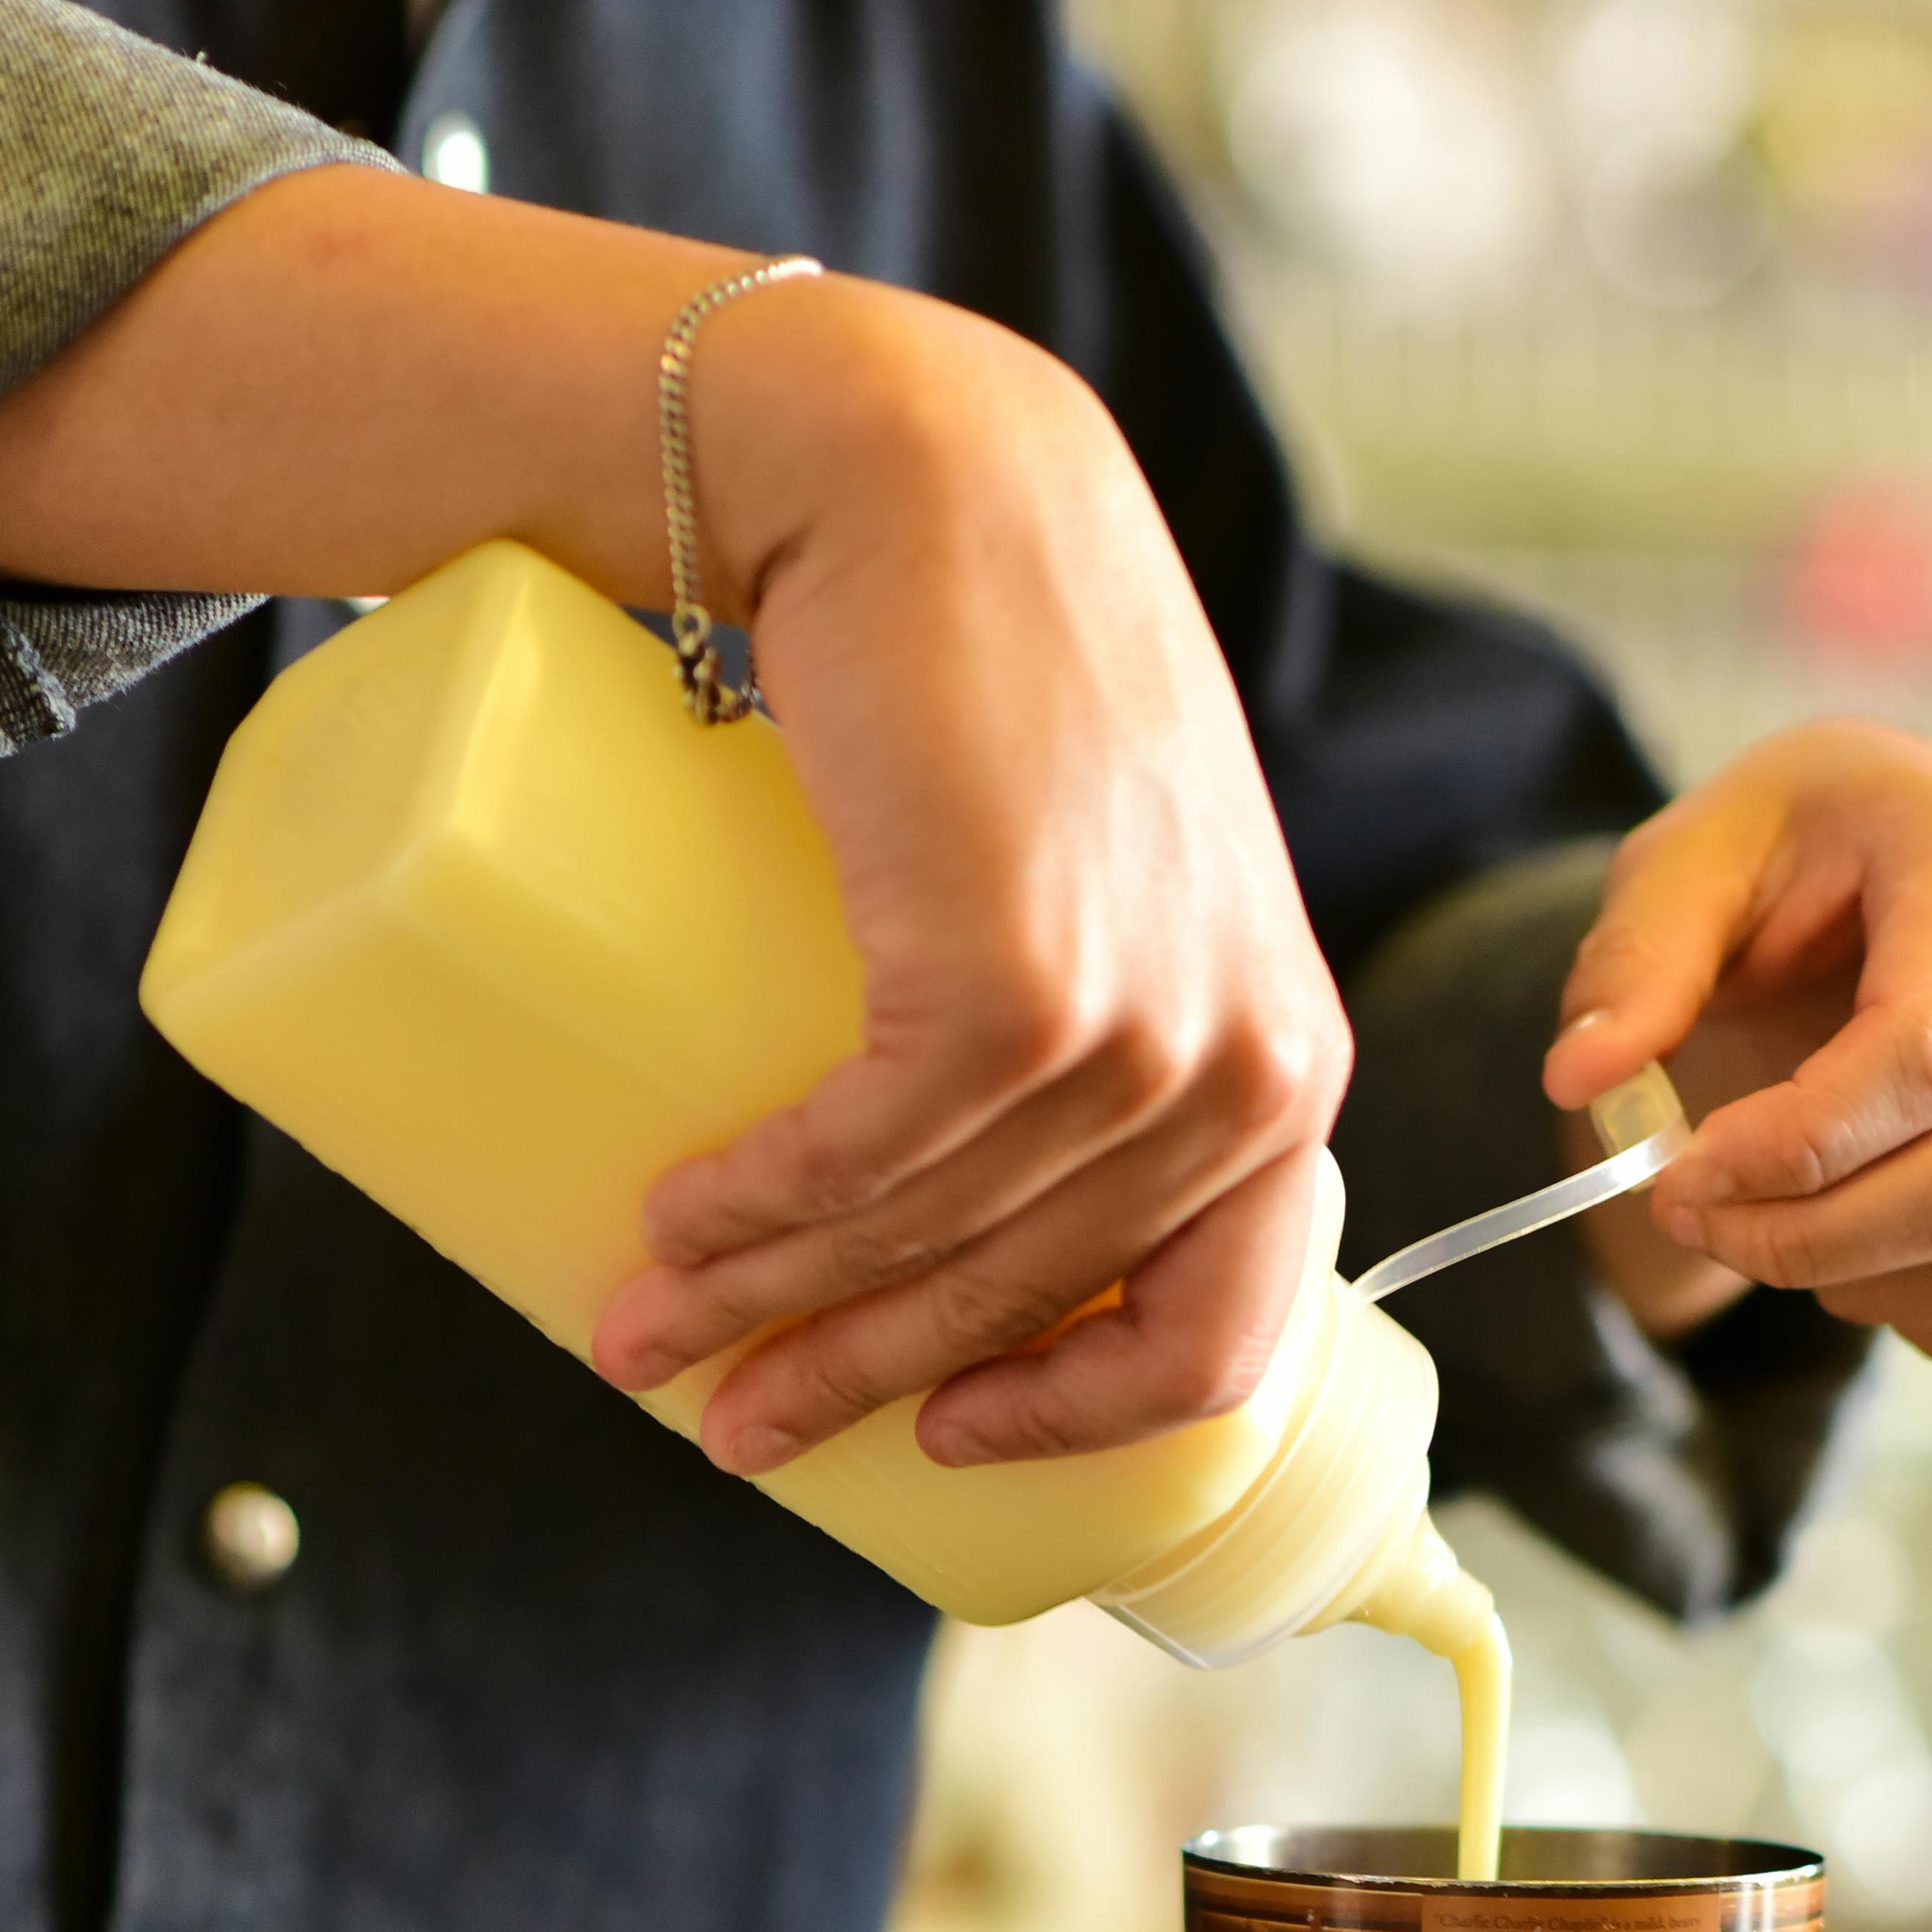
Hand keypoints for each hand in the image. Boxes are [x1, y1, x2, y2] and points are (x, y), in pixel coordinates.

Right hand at [0, 162, 1347, 1469]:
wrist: (939, 487)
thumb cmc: (1009, 706)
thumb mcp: (1120, 902)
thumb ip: (1109, 1047)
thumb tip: (968, 1235)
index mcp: (1289, 1075)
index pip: (1214, 1339)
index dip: (1066, 1424)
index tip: (936, 1444)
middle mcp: (1250, 1069)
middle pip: (1038, 1310)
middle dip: (856, 1387)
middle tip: (728, 1425)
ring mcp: (1144, 1029)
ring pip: (931, 1243)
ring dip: (768, 1304)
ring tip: (642, 1325)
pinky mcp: (1019, 980)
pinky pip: (874, 1157)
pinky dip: (763, 1208)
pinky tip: (679, 1220)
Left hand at [1544, 721, 1931, 1358]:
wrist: (1870, 865)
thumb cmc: (1783, 854)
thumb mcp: (1687, 863)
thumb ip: (1635, 961)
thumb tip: (1583, 1078)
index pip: (1926, 1053)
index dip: (1794, 1145)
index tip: (1679, 1172)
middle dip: (1807, 1236)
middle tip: (1690, 1213)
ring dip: (1863, 1285)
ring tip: (1766, 1231)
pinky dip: (1925, 1317)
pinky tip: (1843, 1258)